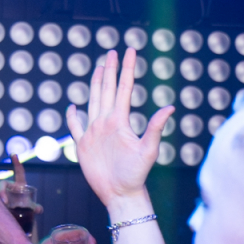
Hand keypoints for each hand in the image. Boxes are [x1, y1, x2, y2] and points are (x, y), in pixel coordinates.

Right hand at [67, 48, 172, 206]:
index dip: (127, 69)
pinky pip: (75, 127)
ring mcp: (95, 132)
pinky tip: (73, 107)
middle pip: (108, 90)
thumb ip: (155, 128)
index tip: (130, 50)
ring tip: (99, 68)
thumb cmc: (136, 175)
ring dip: (96, 85)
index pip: (124, 88)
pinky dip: (73, 117)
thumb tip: (169, 107)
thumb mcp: (148, 151)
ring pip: (94, 102)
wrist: (120, 193)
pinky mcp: (83, 145)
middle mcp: (107, 123)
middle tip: (112, 51)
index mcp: (120, 121)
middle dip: (111, 70)